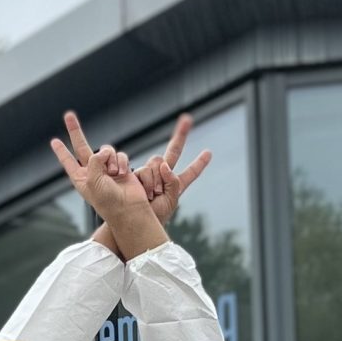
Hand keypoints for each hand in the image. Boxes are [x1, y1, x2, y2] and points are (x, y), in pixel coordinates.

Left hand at [51, 112, 164, 259]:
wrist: (128, 209)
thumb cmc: (108, 201)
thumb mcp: (92, 180)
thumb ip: (94, 161)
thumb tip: (104, 152)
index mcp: (80, 178)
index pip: (68, 161)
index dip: (61, 151)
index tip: (54, 141)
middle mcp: (92, 171)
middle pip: (82, 146)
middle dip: (75, 130)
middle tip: (68, 115)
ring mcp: (107, 169)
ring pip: (107, 150)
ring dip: (111, 159)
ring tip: (114, 174)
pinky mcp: (122, 167)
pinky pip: (121, 155)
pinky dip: (122, 162)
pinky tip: (123, 174)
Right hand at [131, 114, 211, 231]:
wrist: (132, 221)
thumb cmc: (154, 217)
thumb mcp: (171, 202)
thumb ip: (173, 182)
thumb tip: (165, 165)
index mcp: (176, 185)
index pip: (190, 173)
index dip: (199, 163)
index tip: (209, 153)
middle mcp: (162, 176)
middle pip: (172, 152)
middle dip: (180, 135)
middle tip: (187, 118)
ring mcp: (149, 174)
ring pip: (156, 163)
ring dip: (155, 181)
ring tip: (152, 196)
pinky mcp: (135, 175)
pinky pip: (143, 170)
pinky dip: (145, 180)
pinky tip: (144, 191)